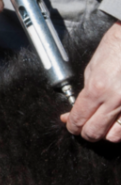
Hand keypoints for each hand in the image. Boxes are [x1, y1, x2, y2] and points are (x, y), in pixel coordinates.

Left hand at [61, 21, 120, 141]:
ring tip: (102, 124)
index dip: (71, 125)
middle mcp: (115, 100)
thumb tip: (79, 108)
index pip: (78, 118)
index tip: (69, 123)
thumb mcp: (92, 69)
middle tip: (82, 126)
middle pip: (94, 133)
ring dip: (105, 133)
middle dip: (84, 132)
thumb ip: (87, 92)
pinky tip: (116, 121)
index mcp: (97, 89)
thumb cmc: (115, 48)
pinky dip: (120, 128)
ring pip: (114, 137)